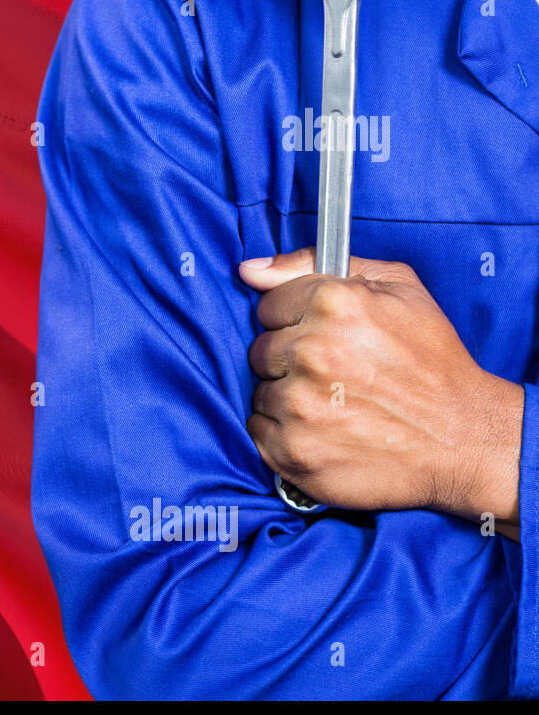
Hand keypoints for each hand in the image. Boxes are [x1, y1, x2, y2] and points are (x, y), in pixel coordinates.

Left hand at [239, 248, 521, 534]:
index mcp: (335, 303)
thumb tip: (250, 269)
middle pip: (261, 350)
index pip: (269, 306)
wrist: (465, 439)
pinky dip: (283, 432)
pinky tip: (323, 430)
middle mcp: (313, 352)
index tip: (324, 337)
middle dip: (291, 360)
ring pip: (260, 391)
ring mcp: (300, 405)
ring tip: (335, 404)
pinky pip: (258, 430)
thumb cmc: (433, 361)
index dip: (296, 321)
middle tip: (335, 375)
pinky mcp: (293, 450)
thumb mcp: (396, 287)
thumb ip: (314, 264)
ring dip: (288, 397)